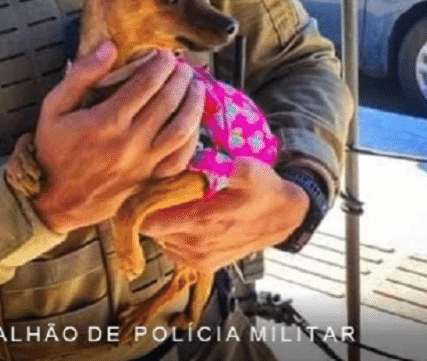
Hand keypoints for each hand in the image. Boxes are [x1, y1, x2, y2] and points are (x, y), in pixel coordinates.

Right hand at [31, 41, 205, 233]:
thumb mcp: (53, 107)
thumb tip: (109, 47)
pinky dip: (192, 136)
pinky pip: (181, 156)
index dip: (160, 64)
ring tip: (195, 85)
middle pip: (167, 100)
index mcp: (106, 121)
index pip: (146, 83)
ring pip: (181, 128)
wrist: (57, 199)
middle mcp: (130, 141)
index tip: (164, 54)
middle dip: (179, 77)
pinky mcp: (150, 177)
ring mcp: (144, 162)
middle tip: (182, 64)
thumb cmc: (54, 149)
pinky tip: (193, 120)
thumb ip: (81, 75)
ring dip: (193, 102)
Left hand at [140, 158, 309, 272]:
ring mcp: (199, 259)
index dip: (142, 205)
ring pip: (162, 241)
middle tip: (158, 193)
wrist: (284, 217)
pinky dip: (175, 237)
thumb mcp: (249, 170)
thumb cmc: (263, 190)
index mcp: (202, 222)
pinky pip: (175, 251)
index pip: (149, 222)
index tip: (145, 189)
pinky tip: (187, 220)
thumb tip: (196, 161)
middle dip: (151, 212)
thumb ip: (222, 167)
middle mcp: (196, 246)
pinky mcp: (204, 265)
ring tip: (175, 205)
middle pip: (152, 231)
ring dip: (164, 224)